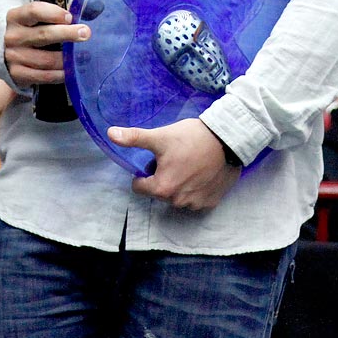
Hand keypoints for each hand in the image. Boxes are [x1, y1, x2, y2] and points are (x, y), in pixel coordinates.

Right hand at [3, 1, 89, 87]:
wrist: (2, 50)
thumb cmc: (26, 31)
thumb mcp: (32, 19)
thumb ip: (54, 15)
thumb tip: (88, 13)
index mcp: (15, 17)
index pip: (34, 11)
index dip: (54, 13)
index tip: (70, 17)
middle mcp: (13, 37)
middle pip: (43, 35)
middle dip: (67, 34)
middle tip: (85, 33)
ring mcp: (14, 57)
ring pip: (46, 59)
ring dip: (67, 58)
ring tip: (82, 55)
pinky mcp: (18, 74)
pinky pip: (44, 76)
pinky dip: (61, 74)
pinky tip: (70, 70)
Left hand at [108, 118, 240, 210]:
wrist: (227, 140)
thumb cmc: (190, 138)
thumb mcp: (159, 137)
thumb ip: (133, 138)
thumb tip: (109, 133)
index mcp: (162, 189)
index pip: (139, 186)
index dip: (144, 172)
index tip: (156, 158)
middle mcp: (178, 202)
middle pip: (159, 191)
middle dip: (162, 177)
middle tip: (174, 158)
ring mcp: (196, 204)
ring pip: (177, 196)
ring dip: (178, 184)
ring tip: (188, 164)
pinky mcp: (211, 203)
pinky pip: (195, 199)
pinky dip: (195, 188)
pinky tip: (201, 172)